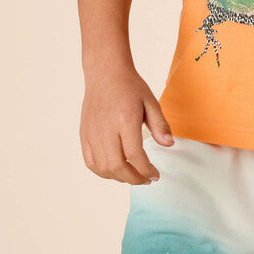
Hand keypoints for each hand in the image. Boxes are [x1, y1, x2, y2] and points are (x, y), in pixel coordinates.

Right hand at [80, 64, 173, 184]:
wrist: (105, 73)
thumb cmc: (129, 87)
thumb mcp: (151, 102)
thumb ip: (160, 125)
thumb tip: (168, 145)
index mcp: (125, 120)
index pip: (135, 155)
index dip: (146, 170)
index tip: (155, 175)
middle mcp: (105, 129)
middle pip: (117, 166)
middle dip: (134, 179)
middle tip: (146, 179)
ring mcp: (92, 133)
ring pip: (103, 168)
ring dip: (119, 178)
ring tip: (133, 175)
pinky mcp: (84, 135)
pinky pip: (90, 162)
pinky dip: (103, 172)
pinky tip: (115, 170)